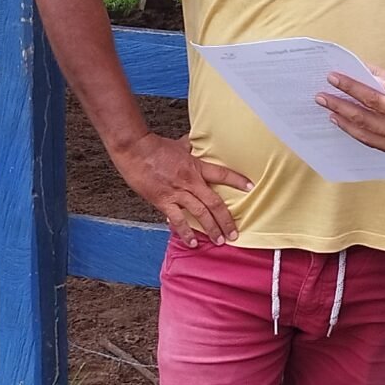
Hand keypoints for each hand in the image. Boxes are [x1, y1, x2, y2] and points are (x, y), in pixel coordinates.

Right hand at [117, 132, 251, 243]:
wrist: (134, 149)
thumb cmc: (154, 146)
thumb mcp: (178, 145)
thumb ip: (188, 147)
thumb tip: (193, 142)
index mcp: (195, 167)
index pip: (222, 174)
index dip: (237, 180)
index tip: (250, 187)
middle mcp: (190, 181)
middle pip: (214, 203)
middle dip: (226, 220)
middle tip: (234, 233)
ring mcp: (177, 192)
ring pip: (200, 213)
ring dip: (211, 228)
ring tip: (219, 240)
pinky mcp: (163, 201)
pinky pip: (178, 220)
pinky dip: (186, 232)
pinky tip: (193, 242)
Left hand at [319, 70, 384, 162]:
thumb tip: (377, 81)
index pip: (372, 100)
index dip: (351, 88)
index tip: (335, 79)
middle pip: (363, 120)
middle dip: (340, 106)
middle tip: (322, 97)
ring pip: (366, 136)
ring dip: (346, 123)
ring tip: (331, 112)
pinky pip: (376, 145)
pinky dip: (361, 136)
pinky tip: (352, 128)